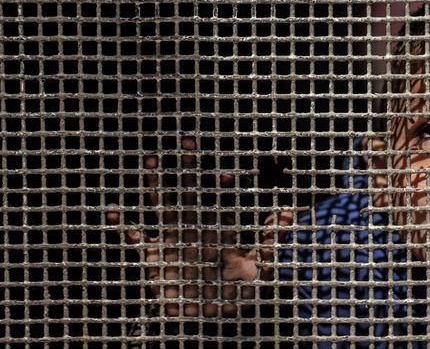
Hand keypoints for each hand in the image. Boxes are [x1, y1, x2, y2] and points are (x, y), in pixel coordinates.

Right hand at [106, 137, 291, 316]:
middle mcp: (196, 225)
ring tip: (149, 160)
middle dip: (188, 167)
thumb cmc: (237, 292)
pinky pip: (134, 236)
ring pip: (162, 203)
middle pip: (191, 190)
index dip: (224, 185)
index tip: (226, 174)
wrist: (209, 318)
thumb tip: (288, 215)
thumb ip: (270, 243)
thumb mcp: (260, 269)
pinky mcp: (153, 255)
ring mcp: (173, 237)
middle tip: (188, 141)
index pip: (222, 199)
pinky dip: (121, 224)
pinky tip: (111, 210)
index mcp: (220, 227)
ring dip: (155, 183)